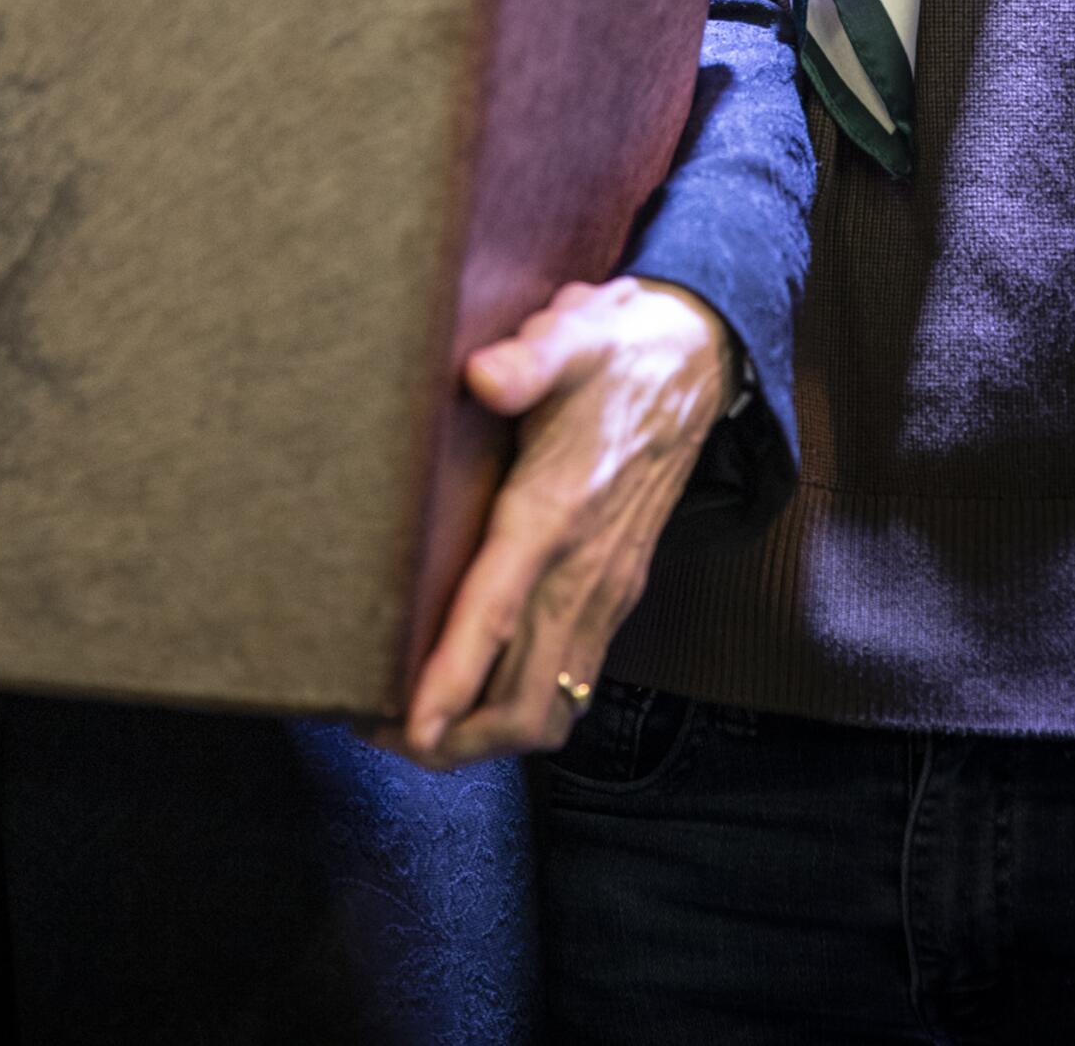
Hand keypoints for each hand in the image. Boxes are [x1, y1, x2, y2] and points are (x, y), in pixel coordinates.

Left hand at [402, 274, 734, 766]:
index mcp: (557, 510)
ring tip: (414, 732)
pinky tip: (474, 702)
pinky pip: (572, 684)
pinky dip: (521, 713)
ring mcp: (607, 589)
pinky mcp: (616, 592)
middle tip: (378, 731)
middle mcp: (586, 568)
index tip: (410, 726)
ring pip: (551, 708)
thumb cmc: (615, 351)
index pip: (501, 613)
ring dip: (485, 738)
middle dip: (454, 737)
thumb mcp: (573, 336)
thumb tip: (480, 377)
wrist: (696, 361)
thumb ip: (529, 359)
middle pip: (524, 697)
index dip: (454, 677)